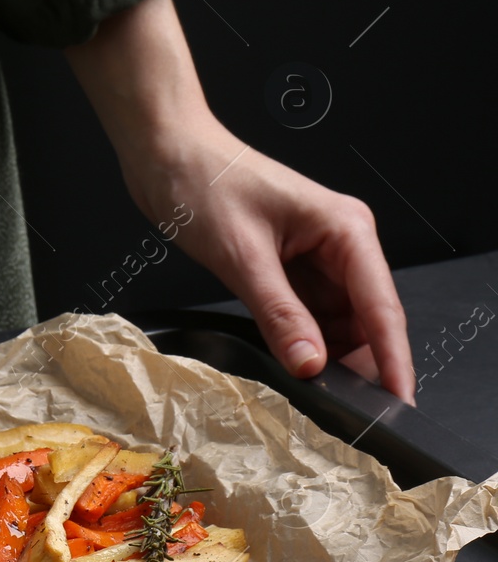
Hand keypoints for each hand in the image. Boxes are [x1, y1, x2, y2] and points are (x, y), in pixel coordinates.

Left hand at [131, 127, 414, 402]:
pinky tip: (286, 359)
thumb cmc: (202, 180)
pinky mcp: (284, 265)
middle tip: (345, 409)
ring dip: (321, 352)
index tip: (398, 403)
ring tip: (311, 390)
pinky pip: (302, 312)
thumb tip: (310, 363)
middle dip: (355, 362)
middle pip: (363, 318)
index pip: (382, 307)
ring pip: (332, 320)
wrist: (163, 152)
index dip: (392, 359)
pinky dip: (296, 337)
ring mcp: (311, 255)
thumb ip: (279, 313)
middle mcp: (338, 242)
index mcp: (345, 229)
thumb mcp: (241, 256)